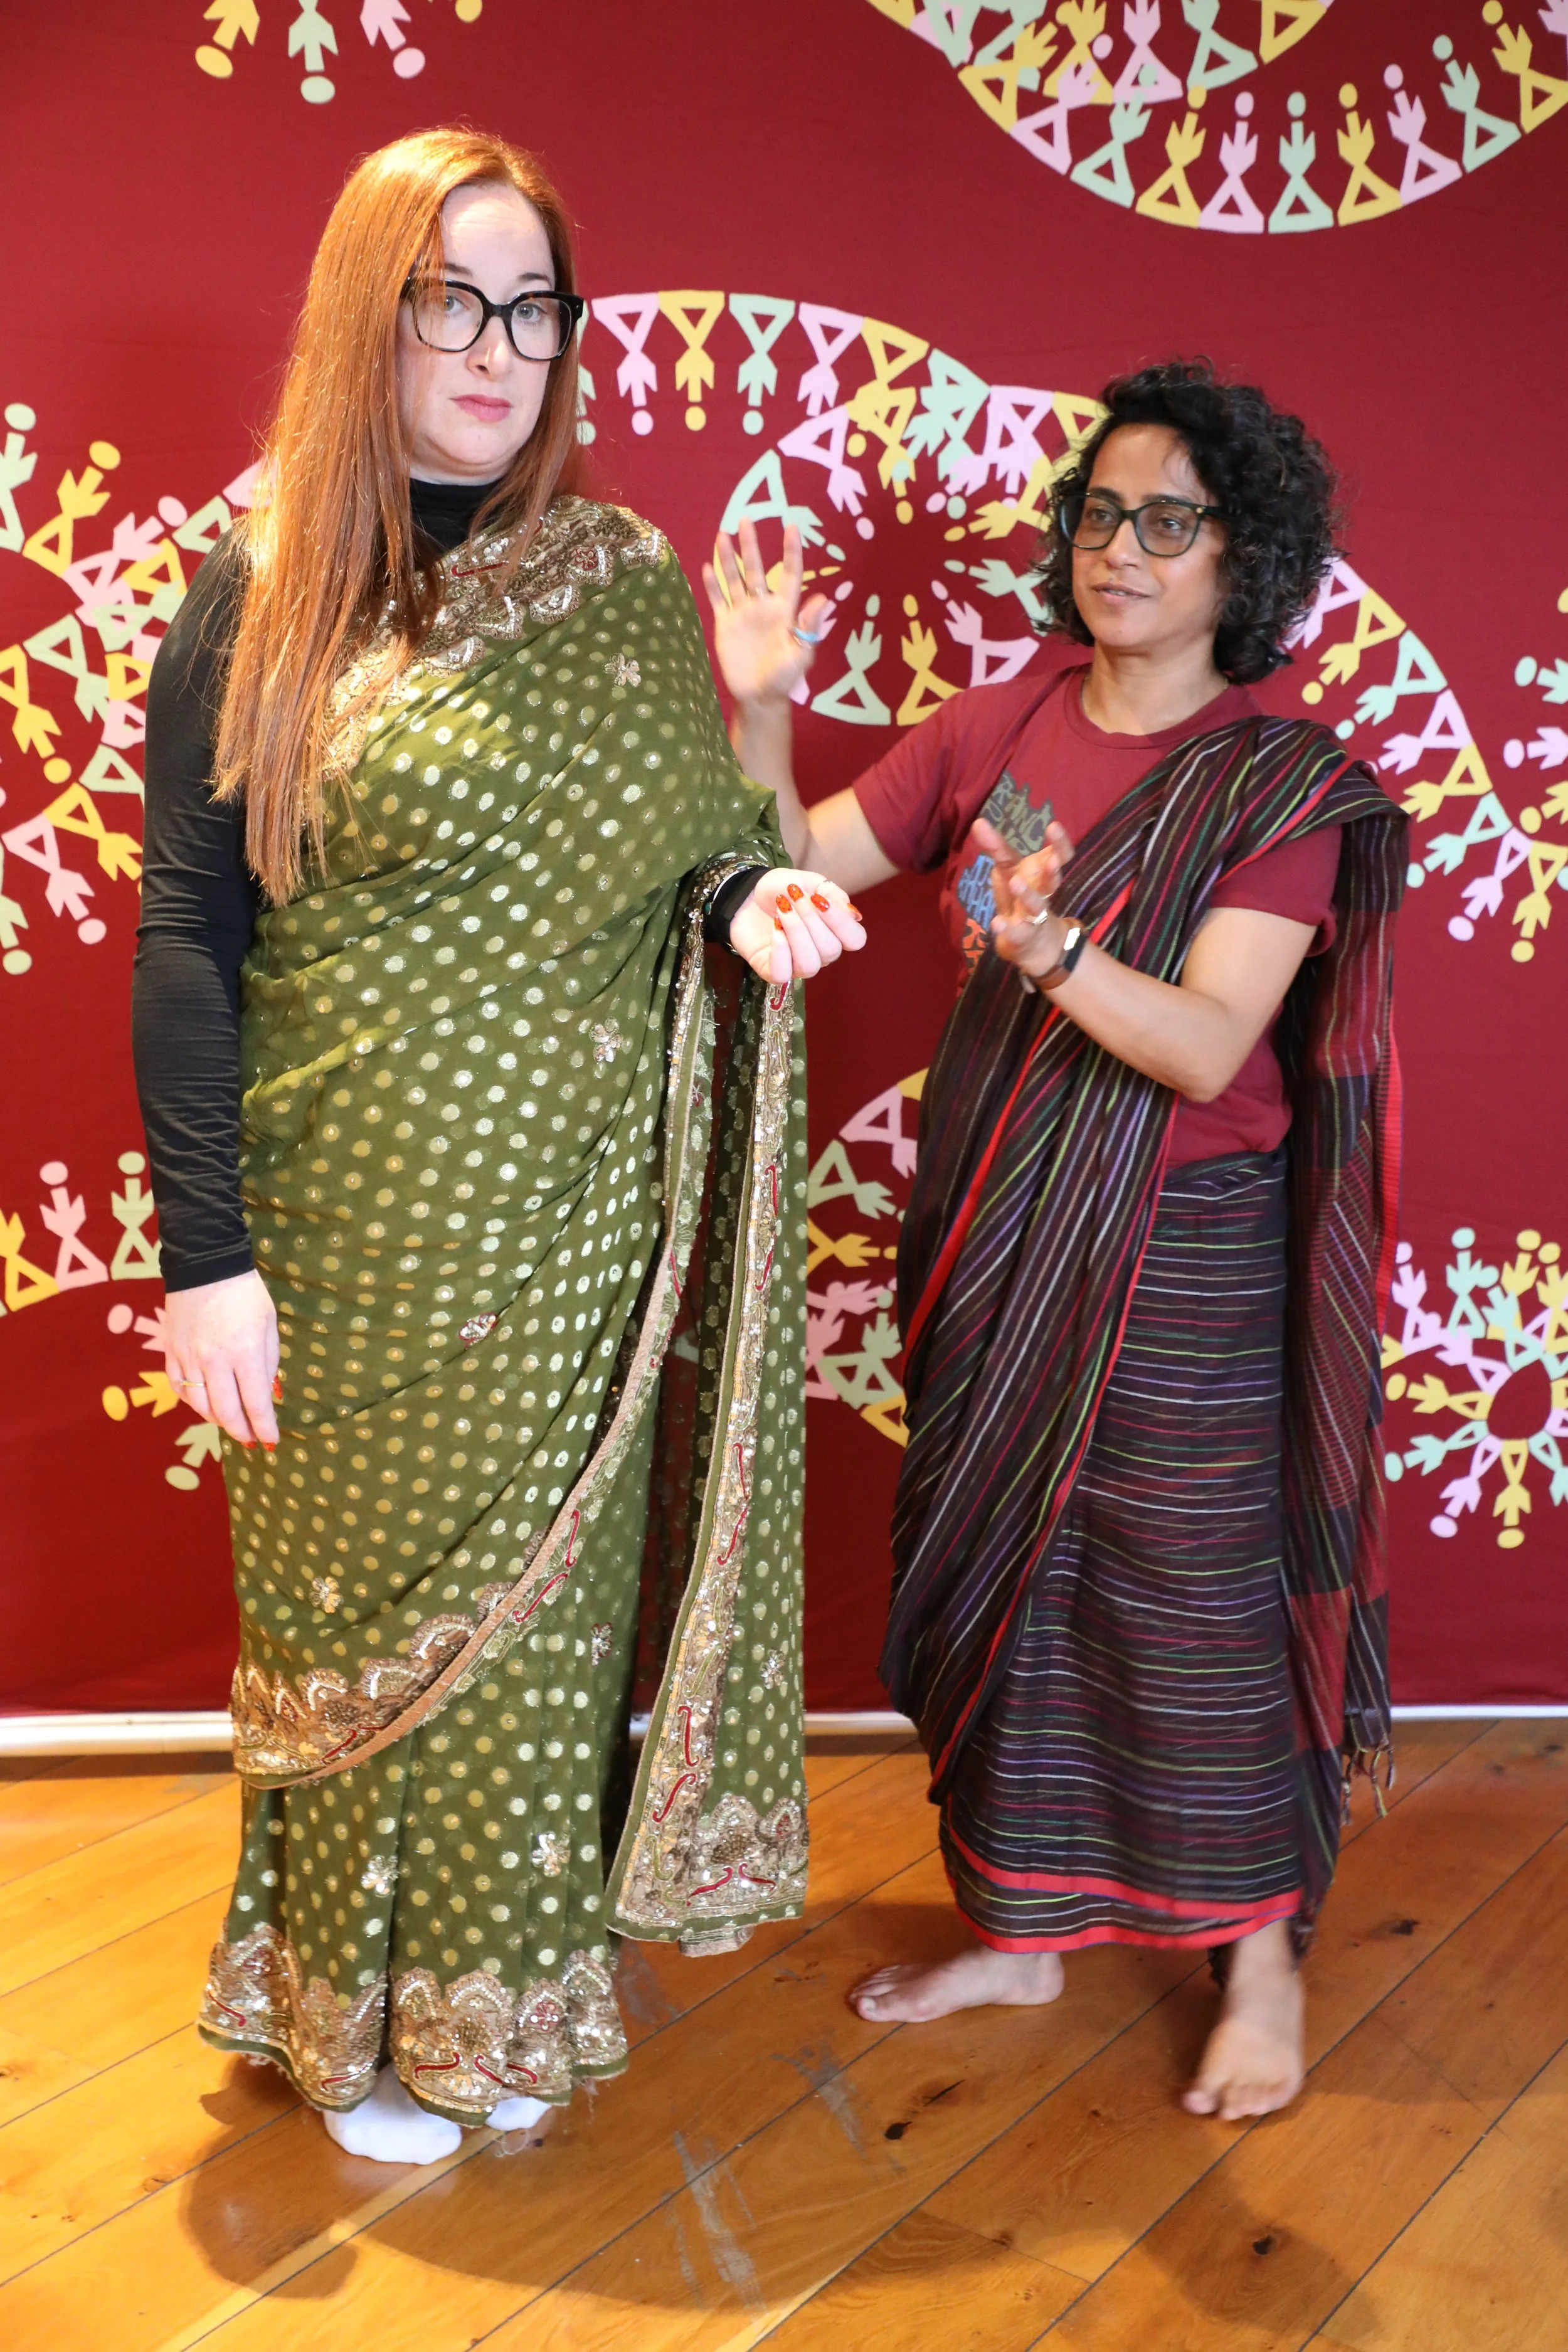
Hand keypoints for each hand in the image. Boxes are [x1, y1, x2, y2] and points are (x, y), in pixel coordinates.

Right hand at [163, 1268, 279, 1448]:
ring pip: (200, 1405)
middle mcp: (215, 1360)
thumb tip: (266, 1395)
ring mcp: (189, 1357)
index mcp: (245, 1352)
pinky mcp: (170, 1352)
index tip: (270, 1440)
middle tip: (250, 1438)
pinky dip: (193, 1401)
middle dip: (241, 1430)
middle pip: (226, 1412)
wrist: (205, 1265)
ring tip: (230, 1420)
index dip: (264, 1426)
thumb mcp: (268, 1326)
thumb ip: (268, 1363)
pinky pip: (180, 1388)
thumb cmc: (245, 1294)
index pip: (256, 1403)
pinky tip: (204, 1402)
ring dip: (217, 1419)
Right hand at [702, 520, 833, 705]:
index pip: (789, 574)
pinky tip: (706, 567)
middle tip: (746, 519)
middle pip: (757, 569)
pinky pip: (718, 600)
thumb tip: (823, 599)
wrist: (759, 696)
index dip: (791, 551)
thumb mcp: (802, 653)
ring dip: (728, 558)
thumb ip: (809, 626)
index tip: (791, 526)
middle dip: (751, 544)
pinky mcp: (725, 625)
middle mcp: (763, 606)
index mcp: (784, 610)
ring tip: (722, 535)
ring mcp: (742, 614)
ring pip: (735, 579)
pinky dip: (711, 585)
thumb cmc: (785, 677)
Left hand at [727, 868, 866, 984]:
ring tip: (782, 909)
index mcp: (835, 933)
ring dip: (796, 933)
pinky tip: (774, 927)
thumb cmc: (782, 890)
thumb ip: (834, 895)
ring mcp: (797, 966)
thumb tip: (853, 915)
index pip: (855, 940)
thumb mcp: (811, 883)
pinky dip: (780, 949)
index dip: (842, 922)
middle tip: (794, 897)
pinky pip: (783, 974)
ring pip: (810, 965)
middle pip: (830, 950)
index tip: (820, 899)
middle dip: (811, 920)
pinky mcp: (772, 971)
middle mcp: (820, 954)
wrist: (747, 892)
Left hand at [979, 817, 1077, 979]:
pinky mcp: (1022, 936)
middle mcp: (1043, 894)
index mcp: (1043, 874)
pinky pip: (1017, 933)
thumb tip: (978, 821)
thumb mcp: (1008, 869)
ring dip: (1028, 895)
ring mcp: (1034, 917)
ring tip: (1015, 882)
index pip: (1060, 856)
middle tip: (1051, 860)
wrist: (1033, 942)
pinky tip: (997, 923)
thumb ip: (996, 847)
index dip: (1060, 843)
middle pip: (1052, 882)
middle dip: (1052, 872)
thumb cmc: (1021, 896)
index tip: (1054, 826)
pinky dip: (1008, 929)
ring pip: (1036, 907)